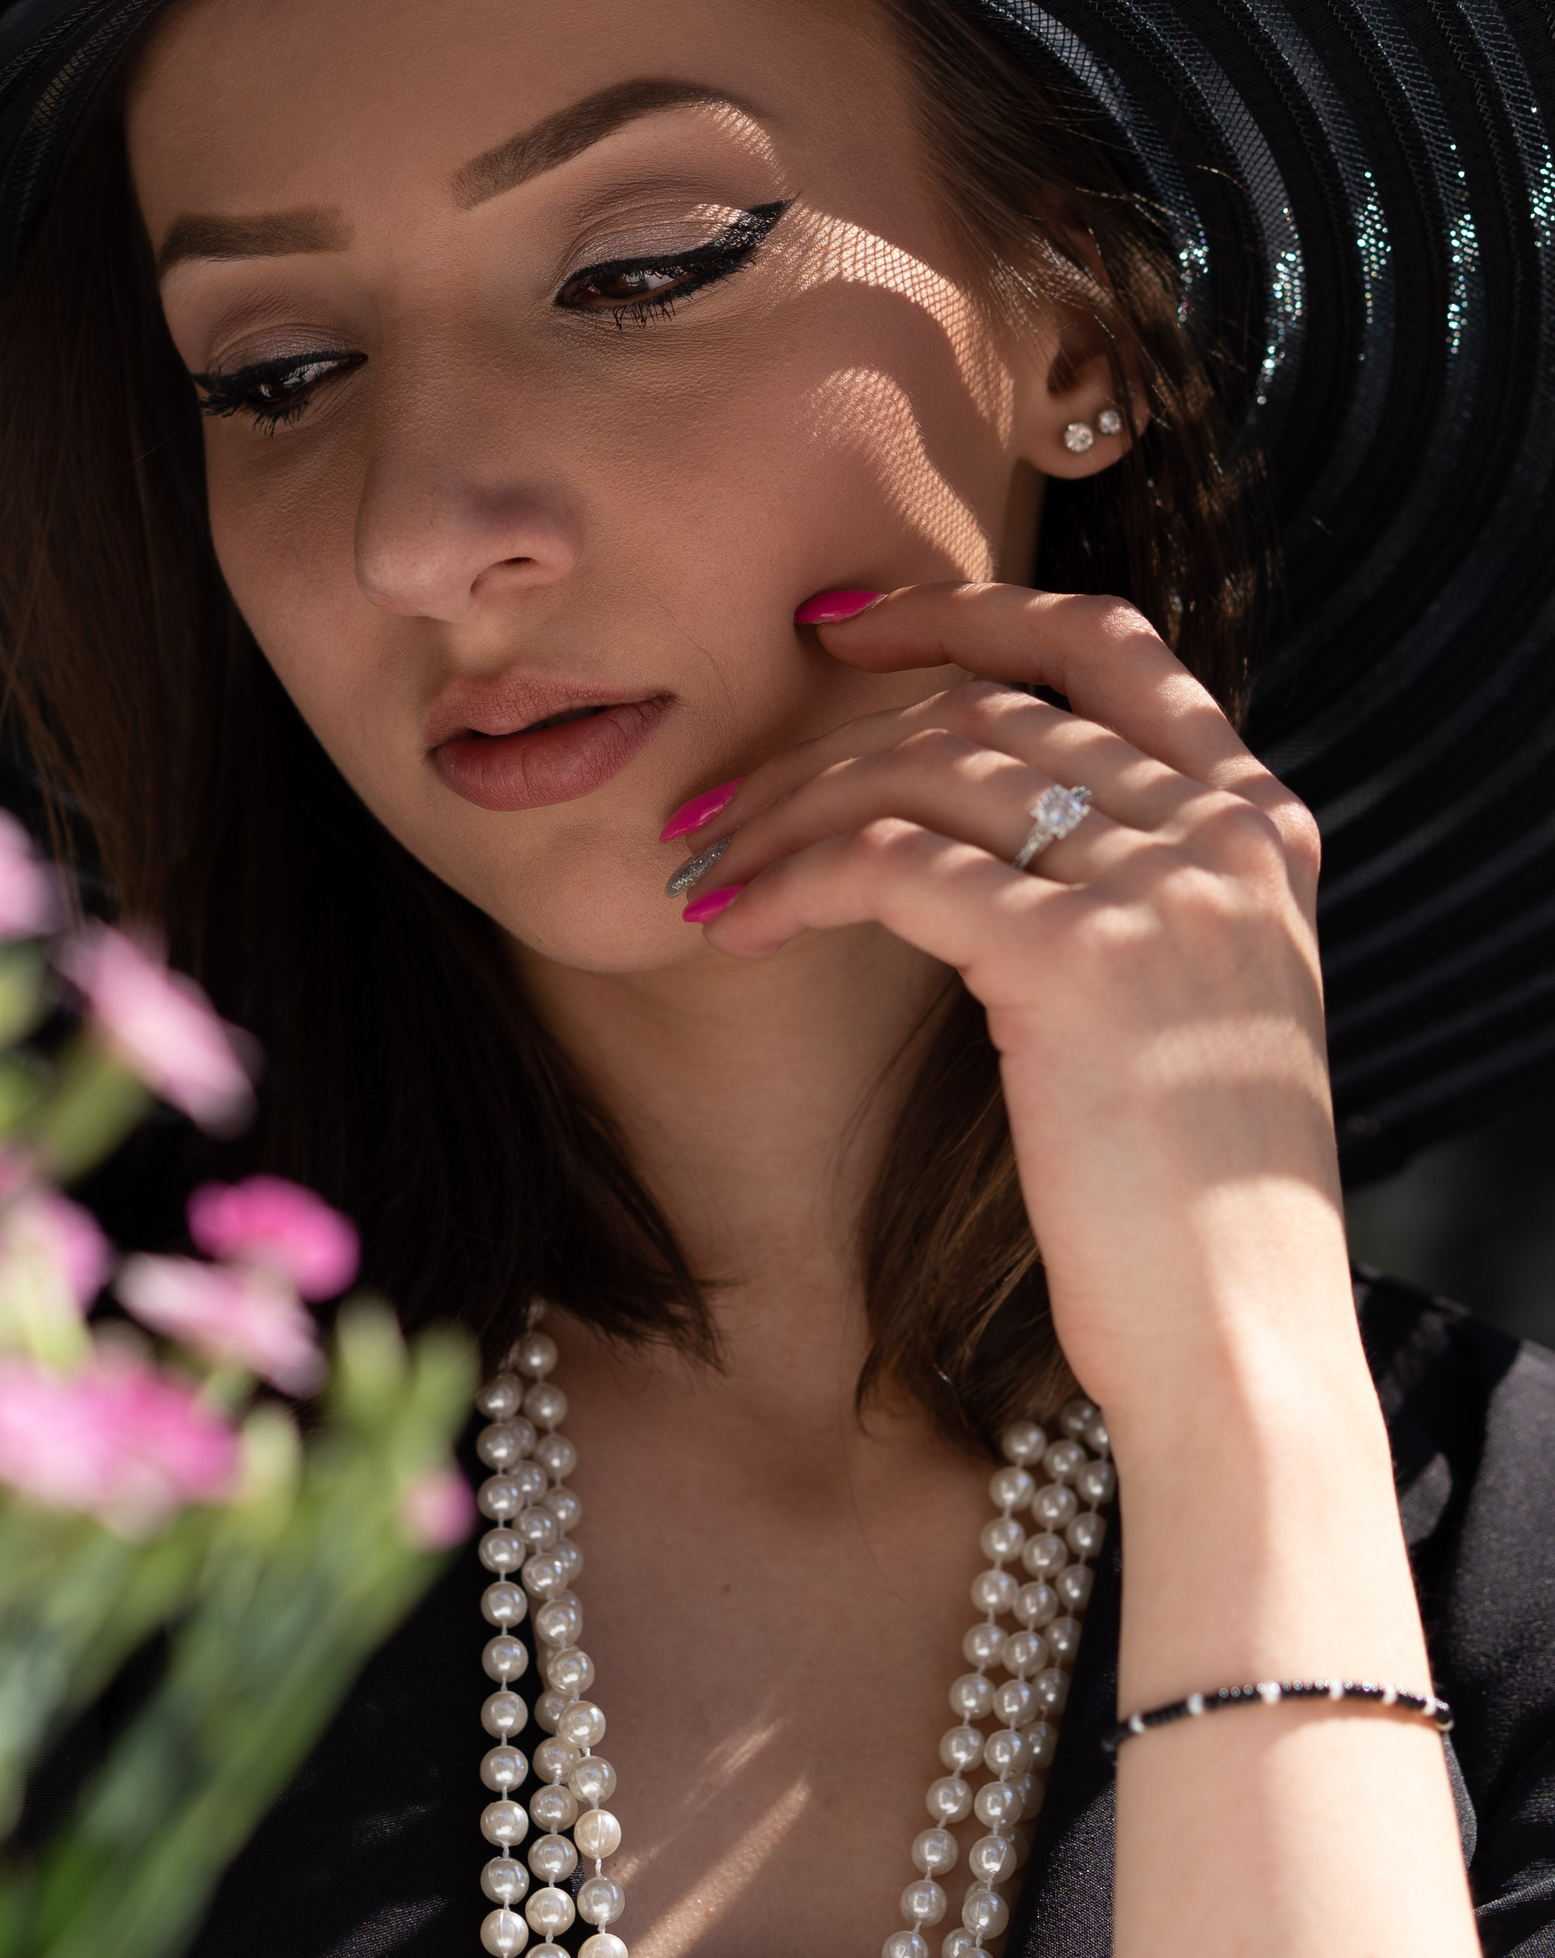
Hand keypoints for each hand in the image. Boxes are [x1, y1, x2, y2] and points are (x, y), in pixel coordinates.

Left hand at [679, 581, 1338, 1432]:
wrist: (1237, 1344)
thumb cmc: (1179, 1198)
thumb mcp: (1179, 1001)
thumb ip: (1114, 883)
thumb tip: (943, 809)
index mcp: (1259, 824)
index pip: (1105, 646)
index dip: (962, 612)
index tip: (836, 625)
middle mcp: (1224, 831)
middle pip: (973, 717)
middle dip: (819, 749)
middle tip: (711, 803)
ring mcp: (1161, 885)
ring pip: (916, 777)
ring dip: (780, 814)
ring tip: (697, 864)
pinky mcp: (1079, 957)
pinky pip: (886, 868)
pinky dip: (786, 882)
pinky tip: (725, 924)